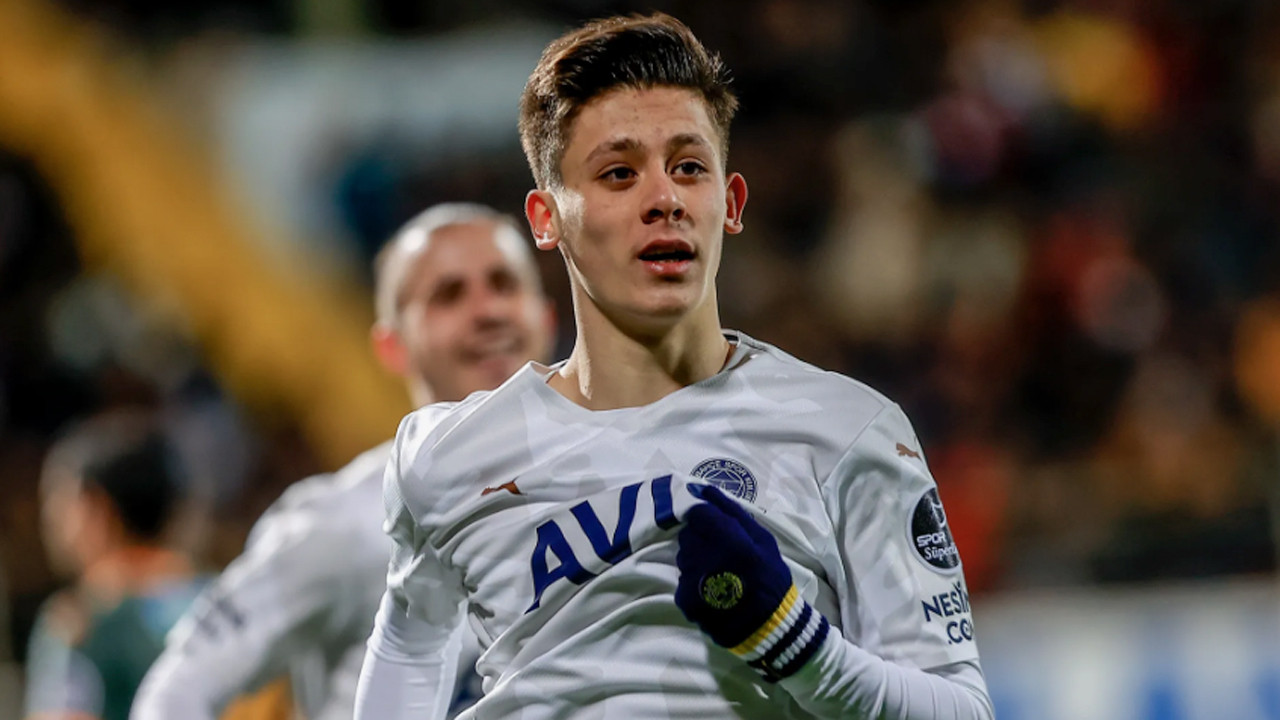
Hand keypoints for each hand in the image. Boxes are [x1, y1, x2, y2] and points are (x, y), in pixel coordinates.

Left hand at [674, 486, 829, 679]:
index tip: (712, 527)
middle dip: (700, 540)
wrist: (770, 626)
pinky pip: (682, 581)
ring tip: (719, 575)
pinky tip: (713, 592)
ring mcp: (691, 580)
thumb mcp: (762, 539)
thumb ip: (733, 512)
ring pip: (683, 558)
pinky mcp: (684, 600)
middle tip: (721, 554)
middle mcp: (704, 556)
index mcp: (726, 538)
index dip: (703, 518)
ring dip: (696, 561)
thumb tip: (705, 490)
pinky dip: (694, 584)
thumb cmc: (770, 577)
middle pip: (687, 536)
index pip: (696, 513)